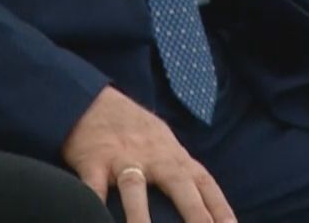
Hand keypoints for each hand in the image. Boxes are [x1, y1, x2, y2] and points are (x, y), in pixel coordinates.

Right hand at [62, 87, 234, 222]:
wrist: (88, 98)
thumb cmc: (130, 127)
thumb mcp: (162, 141)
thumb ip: (180, 168)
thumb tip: (203, 201)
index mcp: (172, 155)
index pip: (204, 183)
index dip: (220, 208)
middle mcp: (152, 157)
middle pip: (179, 185)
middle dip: (195, 213)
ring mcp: (122, 159)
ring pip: (134, 189)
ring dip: (141, 216)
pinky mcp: (92, 161)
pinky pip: (93, 187)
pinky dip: (94, 203)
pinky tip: (94, 216)